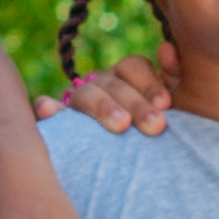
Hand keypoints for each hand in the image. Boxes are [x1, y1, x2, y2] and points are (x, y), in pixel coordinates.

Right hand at [34, 50, 177, 134]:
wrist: (133, 170)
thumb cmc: (153, 133)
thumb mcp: (170, 106)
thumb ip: (174, 76)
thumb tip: (167, 48)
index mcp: (126, 79)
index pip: (134, 67)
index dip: (150, 82)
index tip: (166, 104)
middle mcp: (100, 86)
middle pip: (113, 83)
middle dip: (136, 104)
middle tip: (156, 126)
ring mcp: (76, 103)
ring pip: (84, 94)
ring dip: (102, 107)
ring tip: (121, 125)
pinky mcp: (55, 123)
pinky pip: (44, 110)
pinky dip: (46, 108)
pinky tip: (49, 111)